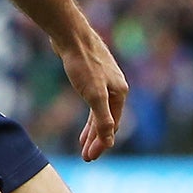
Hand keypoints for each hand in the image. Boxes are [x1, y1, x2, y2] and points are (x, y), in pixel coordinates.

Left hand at [56, 28, 128, 161]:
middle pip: (107, 120)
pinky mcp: (93, 75)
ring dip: (92, 128)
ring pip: (100, 111)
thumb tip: (109, 141)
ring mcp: (106, 81)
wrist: (71, 35)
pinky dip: (90, 113)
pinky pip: (94, 101)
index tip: (90, 157)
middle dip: (97, 139)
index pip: (113, 126)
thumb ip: (103, 119)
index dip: (102, 143)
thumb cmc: (83, 63)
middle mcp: (117, 88)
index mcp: (121, 93)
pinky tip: (85, 117)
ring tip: (83, 142)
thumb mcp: (94, 95)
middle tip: (87, 156)